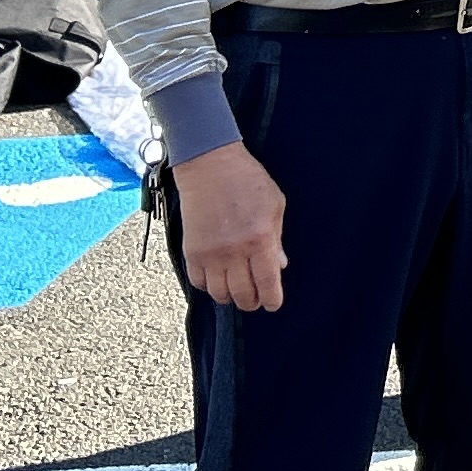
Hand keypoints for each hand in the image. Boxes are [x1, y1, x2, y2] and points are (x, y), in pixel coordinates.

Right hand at [174, 140, 287, 311]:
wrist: (210, 165)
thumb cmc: (247, 180)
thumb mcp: (275, 205)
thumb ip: (277, 239)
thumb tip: (280, 265)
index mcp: (260, 239)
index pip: (267, 283)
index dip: (271, 299)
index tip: (273, 304)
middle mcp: (234, 251)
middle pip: (243, 295)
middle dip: (252, 302)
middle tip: (256, 298)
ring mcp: (210, 253)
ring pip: (219, 294)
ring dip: (230, 296)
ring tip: (237, 289)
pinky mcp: (191, 251)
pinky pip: (198, 282)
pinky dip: (208, 286)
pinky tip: (217, 277)